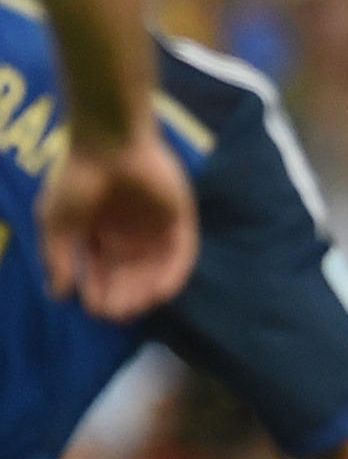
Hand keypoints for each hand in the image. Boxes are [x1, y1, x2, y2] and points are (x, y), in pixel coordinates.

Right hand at [41, 125, 197, 319]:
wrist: (109, 144)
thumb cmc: (77, 178)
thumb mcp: (56, 221)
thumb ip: (57, 257)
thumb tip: (58, 295)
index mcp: (100, 234)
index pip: (101, 272)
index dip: (98, 292)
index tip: (94, 310)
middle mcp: (129, 235)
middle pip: (129, 276)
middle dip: (123, 297)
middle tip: (116, 315)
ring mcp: (156, 229)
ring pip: (155, 270)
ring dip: (145, 292)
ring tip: (134, 307)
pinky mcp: (181, 221)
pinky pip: (181, 254)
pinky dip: (172, 275)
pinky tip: (160, 292)